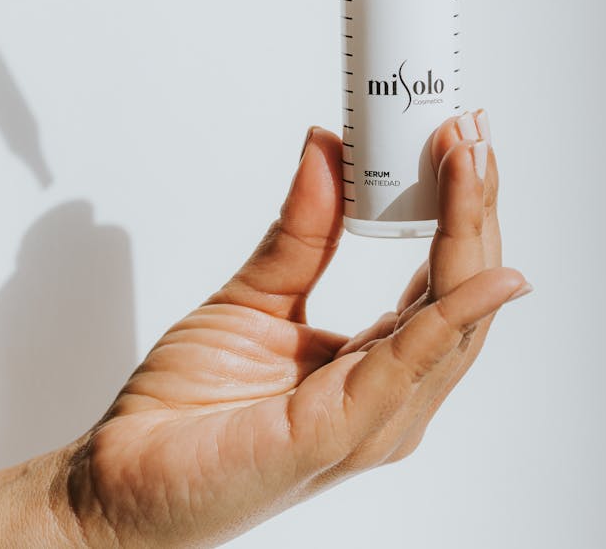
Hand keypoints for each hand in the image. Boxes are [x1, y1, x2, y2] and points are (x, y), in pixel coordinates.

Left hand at [57, 112, 529, 547]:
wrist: (121, 473)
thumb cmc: (189, 402)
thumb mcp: (256, 293)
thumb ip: (302, 230)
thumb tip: (327, 145)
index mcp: (375, 362)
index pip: (441, 278)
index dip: (458, 206)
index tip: (462, 137)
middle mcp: (389, 391)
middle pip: (460, 293)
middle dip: (476, 207)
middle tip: (475, 131)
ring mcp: (372, 417)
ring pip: (452, 321)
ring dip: (469, 235)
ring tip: (472, 162)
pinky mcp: (338, 433)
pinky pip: (411, 366)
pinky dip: (456, 315)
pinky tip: (485, 274)